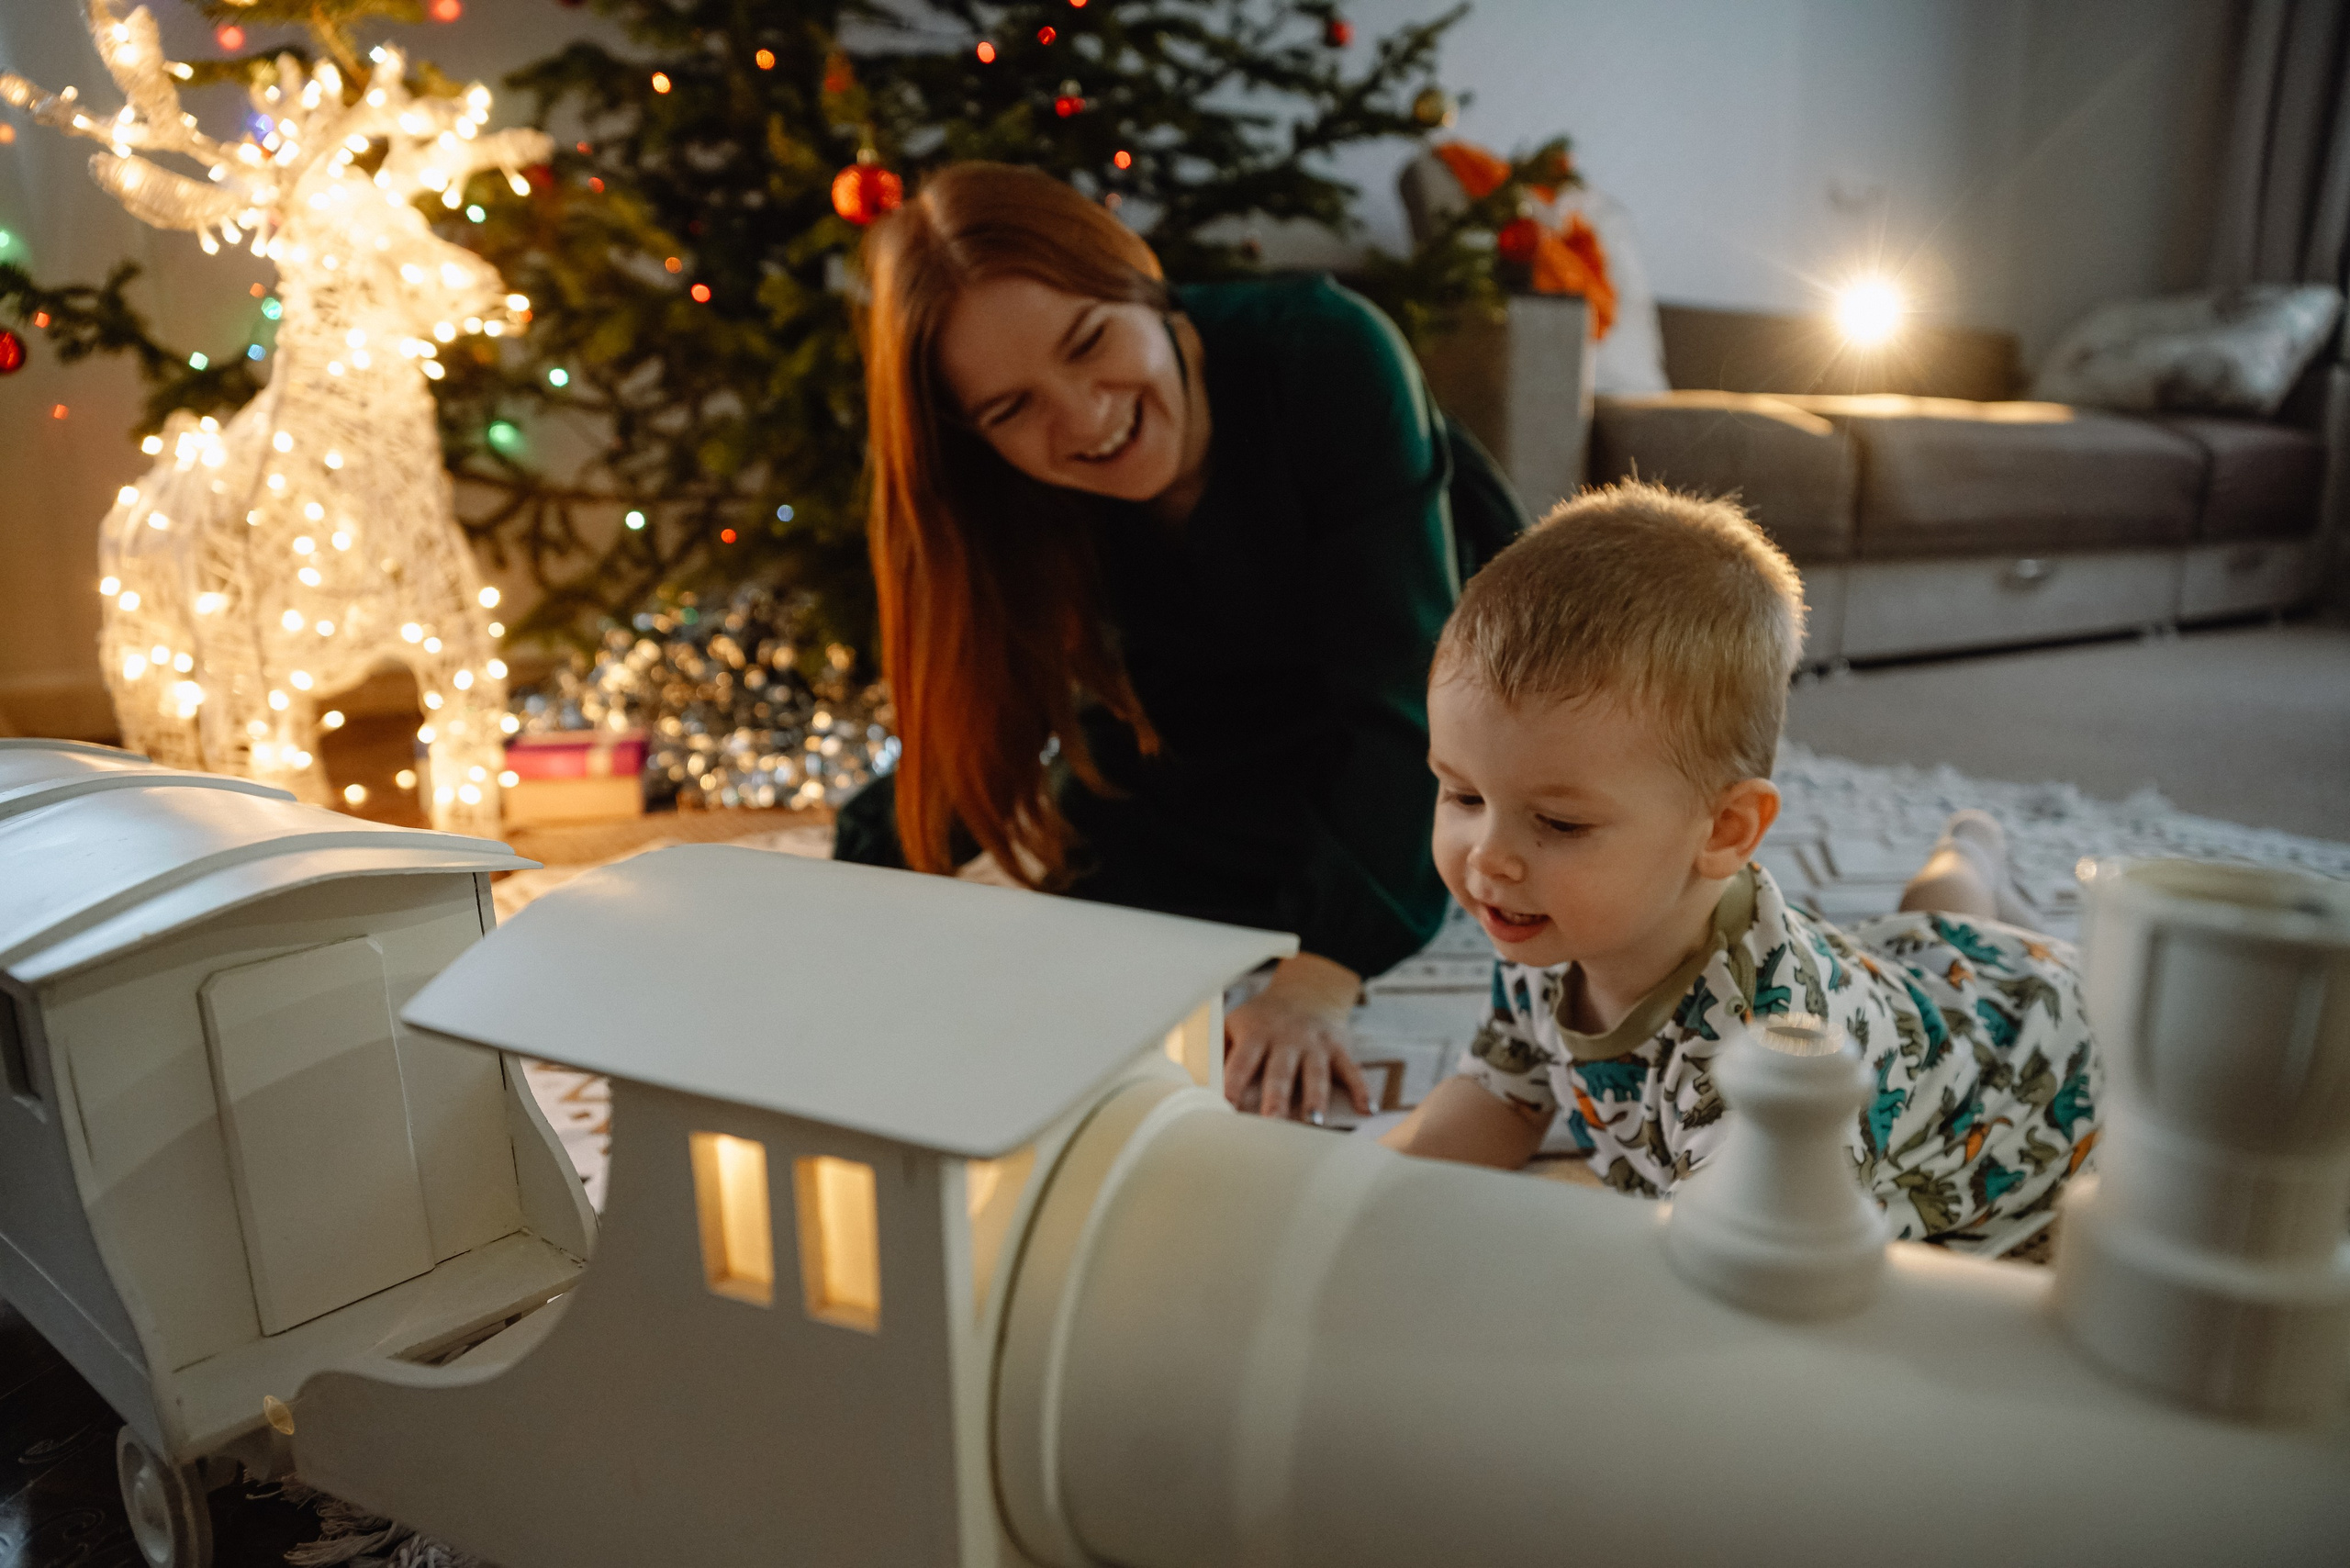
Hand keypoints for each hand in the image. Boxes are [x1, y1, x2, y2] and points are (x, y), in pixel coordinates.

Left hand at [1223, 952, 1369, 1121]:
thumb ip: (1217, 1052)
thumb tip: (1190, 1082)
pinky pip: (1351, 1070)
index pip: (1241, 1062)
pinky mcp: (1339, 1048)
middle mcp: (1286, 1039)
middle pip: (1280, 1071)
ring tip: (1315, 1122)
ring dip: (1315, 1098)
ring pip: (1316, 1073)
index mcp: (1255, 1033)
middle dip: (1276, 1097)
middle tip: (1272, 1122)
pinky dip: (1360, 1089)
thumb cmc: (1262, 1019)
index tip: (1225, 1107)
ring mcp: (1315, 1044)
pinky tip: (1365, 1110)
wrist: (1306, 992)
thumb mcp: (1235, 1024)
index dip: (1233, 1084)